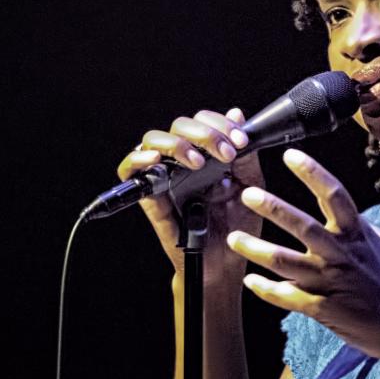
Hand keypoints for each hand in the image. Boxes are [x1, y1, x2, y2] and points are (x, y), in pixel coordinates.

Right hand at [117, 107, 263, 284]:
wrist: (225, 264)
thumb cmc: (236, 226)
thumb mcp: (251, 186)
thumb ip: (246, 155)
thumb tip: (237, 115)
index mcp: (207, 155)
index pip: (204, 122)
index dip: (220, 124)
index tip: (241, 141)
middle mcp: (183, 162)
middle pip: (180, 125)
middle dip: (205, 132)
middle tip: (226, 154)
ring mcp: (164, 177)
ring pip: (154, 140)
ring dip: (178, 143)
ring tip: (199, 162)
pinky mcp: (149, 197)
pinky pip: (129, 171)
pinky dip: (137, 159)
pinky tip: (156, 159)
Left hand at [226, 149, 379, 363]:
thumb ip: (359, 226)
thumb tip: (346, 211)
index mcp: (356, 234)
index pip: (334, 194)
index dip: (312, 172)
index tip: (290, 155)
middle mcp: (341, 254)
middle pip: (303, 225)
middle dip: (273, 209)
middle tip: (248, 195)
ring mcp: (329, 282)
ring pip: (285, 263)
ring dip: (256, 250)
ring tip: (232, 238)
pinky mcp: (321, 308)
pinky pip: (286, 296)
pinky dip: (266, 289)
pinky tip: (250, 281)